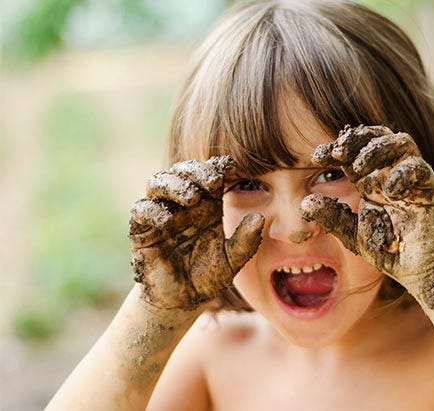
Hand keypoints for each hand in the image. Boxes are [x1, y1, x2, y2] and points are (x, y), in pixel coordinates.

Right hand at [128, 156, 263, 309]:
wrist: (183, 300)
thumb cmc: (209, 275)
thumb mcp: (233, 259)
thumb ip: (246, 240)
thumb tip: (259, 218)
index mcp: (207, 205)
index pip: (210, 175)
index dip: (218, 166)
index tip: (231, 167)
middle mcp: (183, 204)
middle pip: (183, 171)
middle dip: (196, 171)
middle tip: (211, 181)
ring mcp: (161, 214)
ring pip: (158, 182)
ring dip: (174, 184)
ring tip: (191, 197)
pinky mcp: (142, 230)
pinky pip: (141, 210)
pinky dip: (152, 210)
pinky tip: (167, 220)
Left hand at [300, 125, 433, 307]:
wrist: (418, 270)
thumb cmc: (389, 250)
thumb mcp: (352, 234)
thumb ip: (332, 217)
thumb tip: (305, 202)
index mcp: (370, 181)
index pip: (353, 152)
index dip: (335, 148)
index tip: (316, 157)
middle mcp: (390, 174)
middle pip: (377, 137)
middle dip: (356, 139)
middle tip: (338, 152)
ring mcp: (412, 179)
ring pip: (401, 142)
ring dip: (378, 149)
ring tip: (359, 168)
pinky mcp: (429, 189)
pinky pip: (418, 167)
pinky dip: (402, 174)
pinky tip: (389, 191)